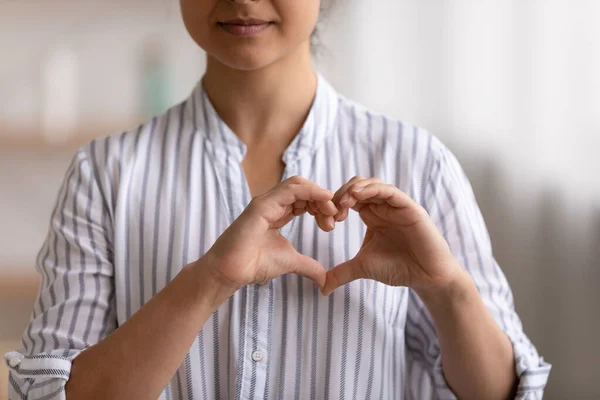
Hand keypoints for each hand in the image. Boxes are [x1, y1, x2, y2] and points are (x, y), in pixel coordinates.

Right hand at [200, 176, 337, 293]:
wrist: (231, 272)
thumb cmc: (253, 264)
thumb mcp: (291, 262)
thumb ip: (308, 266)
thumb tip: (324, 279)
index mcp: (278, 212)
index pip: (305, 199)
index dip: (322, 206)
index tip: (332, 224)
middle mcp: (272, 204)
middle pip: (304, 189)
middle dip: (323, 200)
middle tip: (334, 218)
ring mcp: (266, 202)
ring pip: (298, 184)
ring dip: (319, 195)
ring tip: (331, 211)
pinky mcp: (262, 204)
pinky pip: (290, 189)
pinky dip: (311, 191)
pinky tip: (324, 200)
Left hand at [322, 176, 459, 295]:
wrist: (426, 277)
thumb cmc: (399, 268)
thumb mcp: (363, 267)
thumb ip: (342, 273)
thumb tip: (322, 289)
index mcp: (371, 215)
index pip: (348, 198)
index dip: (334, 205)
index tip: (326, 222)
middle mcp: (383, 206)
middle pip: (357, 186)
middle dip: (340, 195)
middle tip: (332, 212)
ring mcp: (396, 205)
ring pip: (372, 184)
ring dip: (354, 189)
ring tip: (343, 203)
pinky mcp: (409, 207)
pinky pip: (390, 191)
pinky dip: (373, 189)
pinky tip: (358, 196)